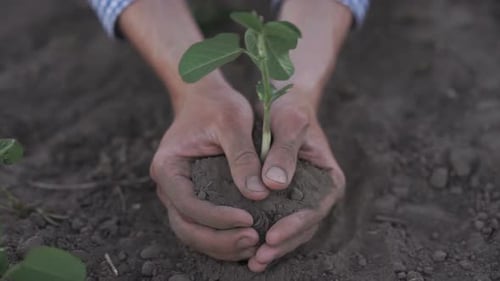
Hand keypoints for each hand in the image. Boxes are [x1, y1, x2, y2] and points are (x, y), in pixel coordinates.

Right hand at [150, 85, 268, 260]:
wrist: (206, 98)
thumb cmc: (218, 106)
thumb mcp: (233, 122)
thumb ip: (243, 157)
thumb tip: (258, 193)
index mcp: (168, 167)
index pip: (188, 204)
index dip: (217, 218)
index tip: (248, 219)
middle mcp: (168, 186)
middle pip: (186, 226)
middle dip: (218, 239)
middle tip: (253, 239)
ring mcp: (178, 194)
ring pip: (193, 232)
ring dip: (220, 244)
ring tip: (253, 244)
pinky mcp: (193, 198)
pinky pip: (202, 226)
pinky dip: (221, 238)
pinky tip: (247, 238)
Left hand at [248, 90, 345, 271]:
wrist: (282, 105)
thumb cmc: (290, 111)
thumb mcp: (289, 125)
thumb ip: (284, 153)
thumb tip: (274, 184)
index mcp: (329, 180)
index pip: (315, 210)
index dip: (294, 226)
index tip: (272, 235)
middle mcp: (318, 194)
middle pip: (303, 228)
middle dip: (282, 245)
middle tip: (259, 257)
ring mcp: (302, 198)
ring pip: (290, 230)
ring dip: (273, 247)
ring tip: (253, 261)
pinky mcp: (284, 199)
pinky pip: (277, 221)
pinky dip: (264, 234)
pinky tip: (247, 247)